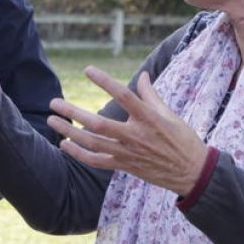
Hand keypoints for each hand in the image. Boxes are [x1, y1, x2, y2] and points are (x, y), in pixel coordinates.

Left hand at [47, 67, 206, 195]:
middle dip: (73, 113)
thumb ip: (151, 95)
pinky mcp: (125, 166)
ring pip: (92, 143)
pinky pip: (97, 161)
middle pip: (97, 124)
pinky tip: (64, 144)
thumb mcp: (170, 114)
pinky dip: (79, 154)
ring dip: (69, 132)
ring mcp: (128, 153)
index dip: (105, 81)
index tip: (87, 69)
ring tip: (52, 121)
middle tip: (54, 103)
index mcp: (148, 118)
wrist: (192, 173)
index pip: (123, 96)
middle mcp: (135, 136)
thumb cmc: (183, 140)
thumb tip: (143, 75)